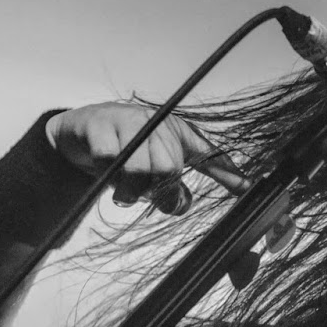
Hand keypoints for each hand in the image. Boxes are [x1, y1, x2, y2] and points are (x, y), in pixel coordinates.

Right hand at [46, 102, 249, 213]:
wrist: (78, 131)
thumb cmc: (123, 150)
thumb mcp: (152, 169)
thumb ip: (171, 189)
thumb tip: (182, 205)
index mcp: (175, 133)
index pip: (207, 154)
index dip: (227, 172)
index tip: (248, 188)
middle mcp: (156, 123)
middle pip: (168, 168)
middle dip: (157, 192)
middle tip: (146, 195)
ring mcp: (127, 121)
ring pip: (138, 168)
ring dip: (128, 188)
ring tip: (122, 188)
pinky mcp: (100, 126)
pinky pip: (108, 161)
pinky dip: (104, 173)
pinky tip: (102, 170)